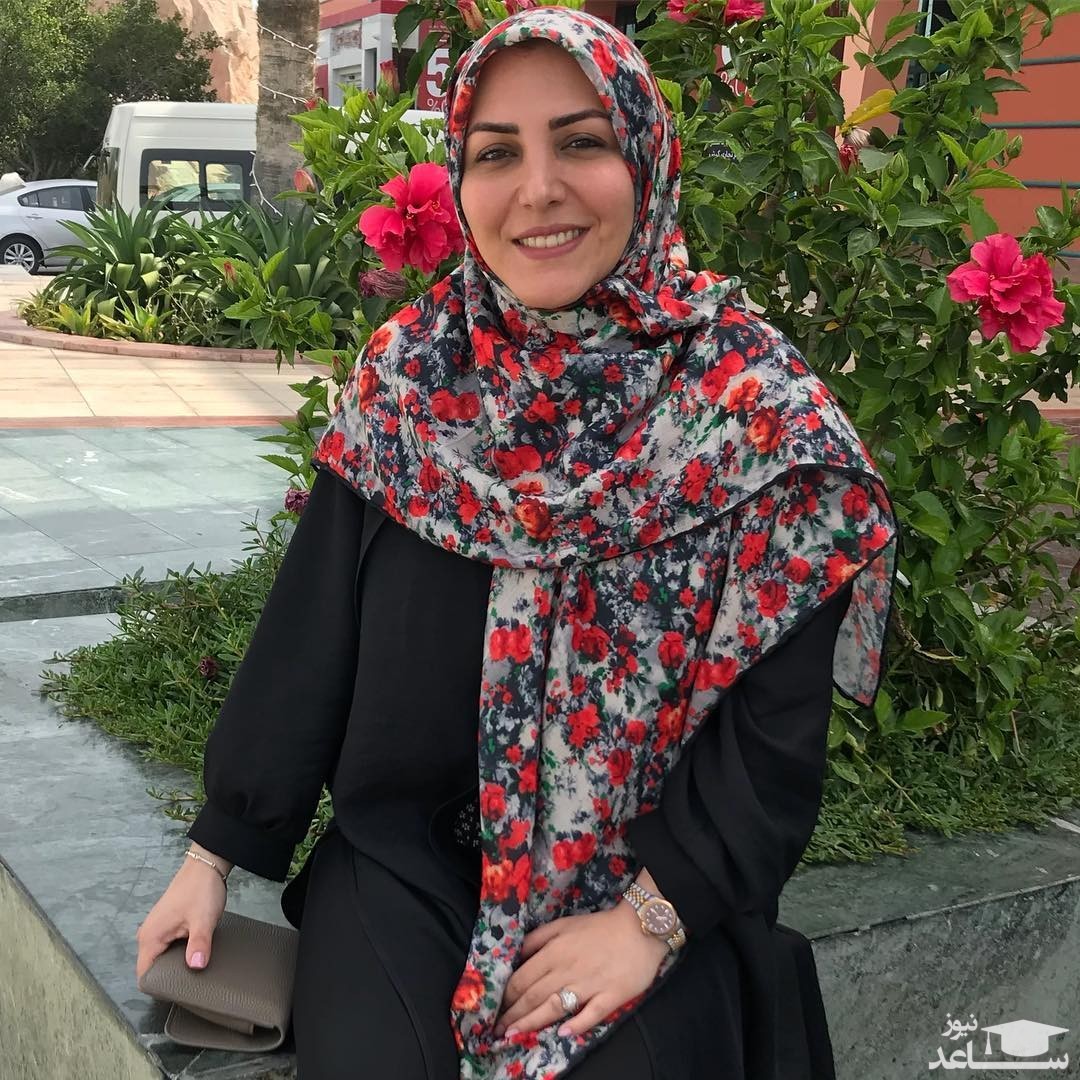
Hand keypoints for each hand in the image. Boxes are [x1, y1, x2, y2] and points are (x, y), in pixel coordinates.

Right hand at [135, 848, 228, 981]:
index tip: (179, 991)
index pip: (144, 976)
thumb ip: (199, 945)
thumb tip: (196, 967)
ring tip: (195, 967)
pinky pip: (168, 947)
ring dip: (176, 963)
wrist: (206, 865)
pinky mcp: (167, 923)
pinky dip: (179, 952)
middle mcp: (147, 934)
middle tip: (192, 982)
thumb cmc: (201, 891)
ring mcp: (157, 928)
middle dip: (170, 976)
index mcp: (150, 937)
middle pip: (153, 968)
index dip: (160, 987)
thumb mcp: (203, 920)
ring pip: (162, 957)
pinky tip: (194, 953)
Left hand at [494, 899, 667, 1039]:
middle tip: (497, 1030)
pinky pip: (591, 1013)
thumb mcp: (563, 924)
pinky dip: (576, 1024)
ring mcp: (589, 985)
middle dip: (512, 1015)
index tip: (495, 1008)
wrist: (640, 928)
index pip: (522, 978)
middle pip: (533, 996)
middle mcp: (567, 970)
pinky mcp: (610, 995)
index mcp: (554, 952)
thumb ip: (539, 938)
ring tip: (514, 1035)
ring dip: (532, 1023)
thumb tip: (517, 955)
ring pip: (554, 1007)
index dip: (506, 996)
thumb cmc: (599, 926)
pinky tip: (562, 1033)